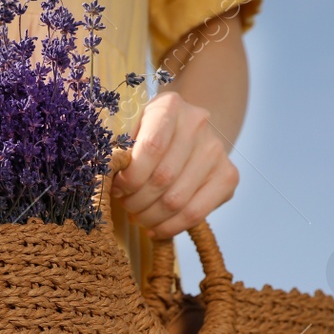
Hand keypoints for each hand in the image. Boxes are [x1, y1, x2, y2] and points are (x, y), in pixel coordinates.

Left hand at [111, 91, 238, 239]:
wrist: (186, 132)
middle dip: (135, 201)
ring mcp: (217, 151)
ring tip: (137, 216)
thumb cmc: (147, 134)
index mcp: (170, 106)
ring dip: (149, 217)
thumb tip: (105, 177)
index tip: (117, 188)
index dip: (130, 177)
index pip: (151, 147)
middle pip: (162, 178)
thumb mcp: (129, 130)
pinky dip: (169, 227)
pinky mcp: (228, 177)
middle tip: (125, 205)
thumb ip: (118, 150)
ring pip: (176, 201)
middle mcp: (198, 125)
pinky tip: (154, 228)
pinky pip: (196, 214)